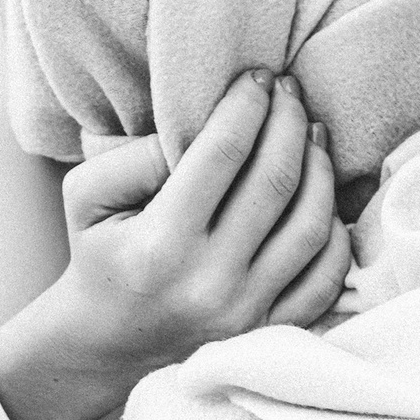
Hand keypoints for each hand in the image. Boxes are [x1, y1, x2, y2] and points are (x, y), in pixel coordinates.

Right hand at [0, 69, 350, 419]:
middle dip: (289, 121)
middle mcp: (210, 281)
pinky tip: (321, 195)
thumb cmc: (99, 255)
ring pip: (311, 225)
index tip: (256, 77)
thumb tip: (198, 133)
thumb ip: (134, 157)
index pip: (223, 153)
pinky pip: (326, 276)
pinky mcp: (269, 330)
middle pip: (275, 181)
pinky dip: (334, 230)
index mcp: (162, 243)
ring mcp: (247, 311)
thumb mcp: (86, 196)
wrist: (106, 343)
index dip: (248, 105)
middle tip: (289, 89)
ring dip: (320, 167)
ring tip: (312, 130)